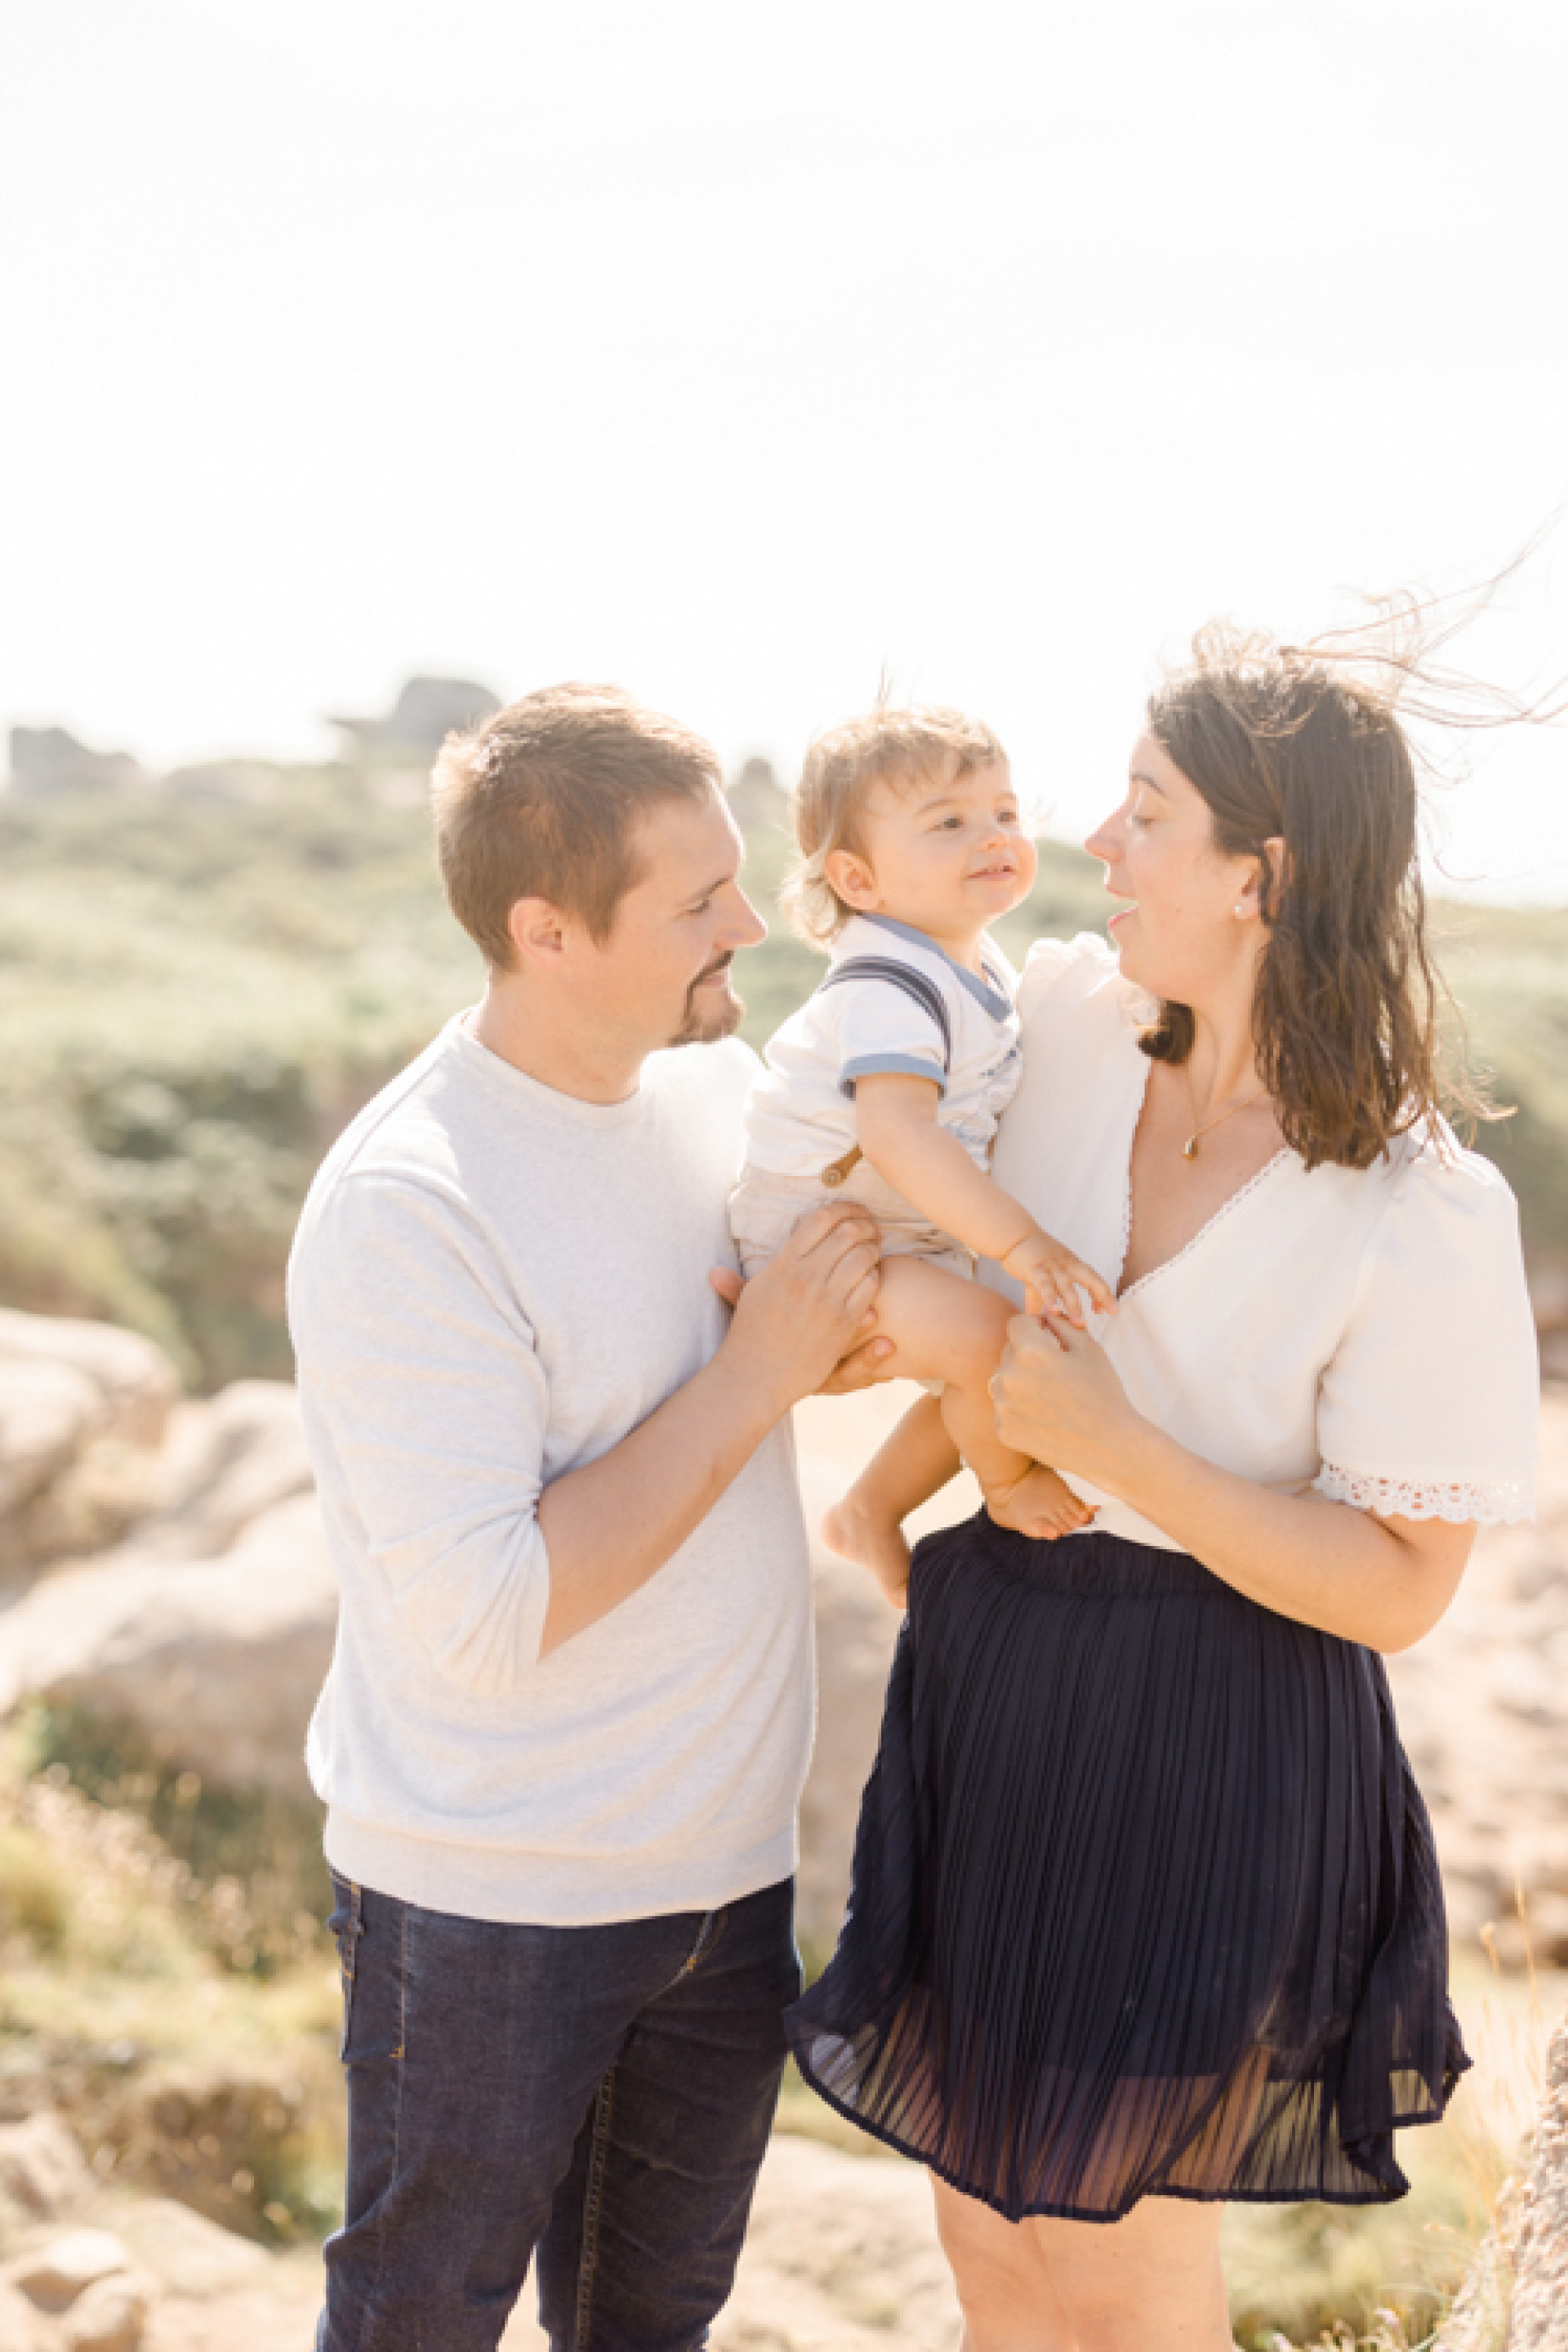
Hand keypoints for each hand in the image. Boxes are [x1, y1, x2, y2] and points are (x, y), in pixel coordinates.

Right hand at [711, 1207, 881, 1413]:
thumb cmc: (750, 1336)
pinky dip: (875, 1276)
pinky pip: (870, 1288)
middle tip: (870, 1227)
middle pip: (847, 1232)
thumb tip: (714, 1270)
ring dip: (873, 1248)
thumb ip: (742, 1277)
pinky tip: (870, 1278)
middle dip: (864, 1224)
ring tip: (873, 1248)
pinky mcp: (843, 1323)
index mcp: (783, 1265)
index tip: (851, 1211)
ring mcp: (826, 1301)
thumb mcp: (749, 1297)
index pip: (820, 1219)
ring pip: (864, 1257)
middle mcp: (805, 1278)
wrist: (757, 1377)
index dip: (842, 1208)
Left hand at [991, 1311, 1142, 1478]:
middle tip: (1056, 1374)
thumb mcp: (1088, 1348)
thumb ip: (1060, 1323)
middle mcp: (1009, 1376)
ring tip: (1051, 1396)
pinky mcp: (1003, 1430)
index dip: (1035, 1327)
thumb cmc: (1103, 1393)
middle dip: (1027, 1355)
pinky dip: (1019, 1409)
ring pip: (1003, 1380)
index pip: (1016, 1323)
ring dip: (1020, 1381)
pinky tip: (1045, 1417)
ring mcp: (1002, 1406)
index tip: (1050, 1340)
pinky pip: (1004, 1408)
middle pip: (1008, 1351)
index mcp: (1030, 1351)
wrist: (1109, 1446)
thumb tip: (1042, 1314)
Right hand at [999, 1227, 1114, 1323]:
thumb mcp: (1042, 1272)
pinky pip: (1043, 1285)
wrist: (1012, 1233)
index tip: (1109, 1311)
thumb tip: (1039, 1316)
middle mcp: (1065, 1263)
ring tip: (1080, 1323)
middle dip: (1101, 1295)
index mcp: (1071, 1263)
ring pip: (1066, 1285)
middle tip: (1110, 1313)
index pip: (1093, 1277)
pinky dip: (1049, 1298)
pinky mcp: (1033, 1268)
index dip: (1103, 1293)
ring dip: (1074, 1305)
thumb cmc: (1029, 1252)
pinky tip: (1054, 1311)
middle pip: (1089, 1278)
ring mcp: (1050, 1265)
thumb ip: (1042, 1295)